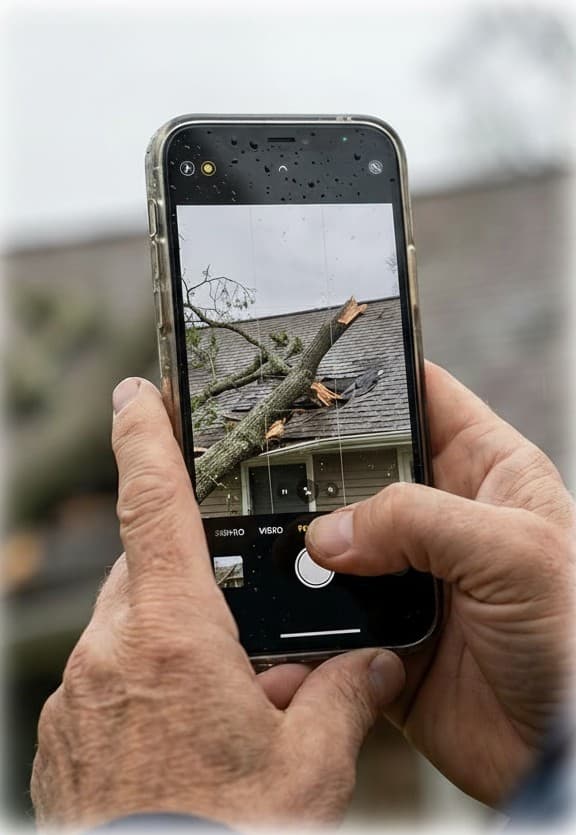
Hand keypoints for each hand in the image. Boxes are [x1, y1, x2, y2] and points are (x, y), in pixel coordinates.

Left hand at [31, 378, 404, 829]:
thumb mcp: (309, 767)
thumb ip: (344, 699)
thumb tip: (373, 668)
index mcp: (172, 637)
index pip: (152, 504)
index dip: (145, 437)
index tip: (136, 394)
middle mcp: (111, 653)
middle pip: (149, 574)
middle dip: (193, 583)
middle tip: (238, 630)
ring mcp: (77, 697)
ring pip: (128, 630)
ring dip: (174, 645)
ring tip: (223, 700)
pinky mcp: (62, 736)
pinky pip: (106, 682)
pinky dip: (143, 687)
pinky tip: (183, 734)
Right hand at [306, 361, 574, 806]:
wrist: (562, 752)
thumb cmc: (573, 636)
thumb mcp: (511, 551)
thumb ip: (416, 521)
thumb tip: (327, 533)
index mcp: (488, 473)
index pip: (425, 400)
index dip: (376, 382)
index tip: (318, 372)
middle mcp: (443, 519)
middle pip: (364, 471)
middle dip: (319, 472)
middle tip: (267, 469)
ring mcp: (411, 576)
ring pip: (336, 544)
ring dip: (305, 551)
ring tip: (269, 546)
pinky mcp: (384, 633)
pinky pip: (329, 618)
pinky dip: (305, 622)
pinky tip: (284, 617)